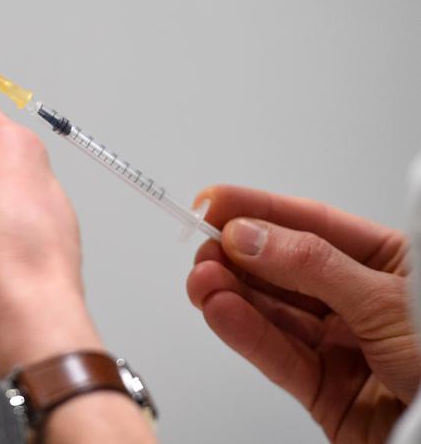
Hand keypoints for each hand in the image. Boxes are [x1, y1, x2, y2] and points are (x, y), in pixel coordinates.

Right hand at [186, 185, 420, 442]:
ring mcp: (337, 344)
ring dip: (231, 293)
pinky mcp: (322, 388)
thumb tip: (252, 237)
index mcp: (385, 263)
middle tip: (205, 246)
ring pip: (273, 312)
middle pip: (283, 269)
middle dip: (237, 255)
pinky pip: (277, 355)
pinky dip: (245, 333)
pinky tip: (219, 311)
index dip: (259, 210)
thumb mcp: (388, 301)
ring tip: (203, 280)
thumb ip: (315, 267)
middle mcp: (355, 300)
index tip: (215, 202)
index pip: (312, 225)